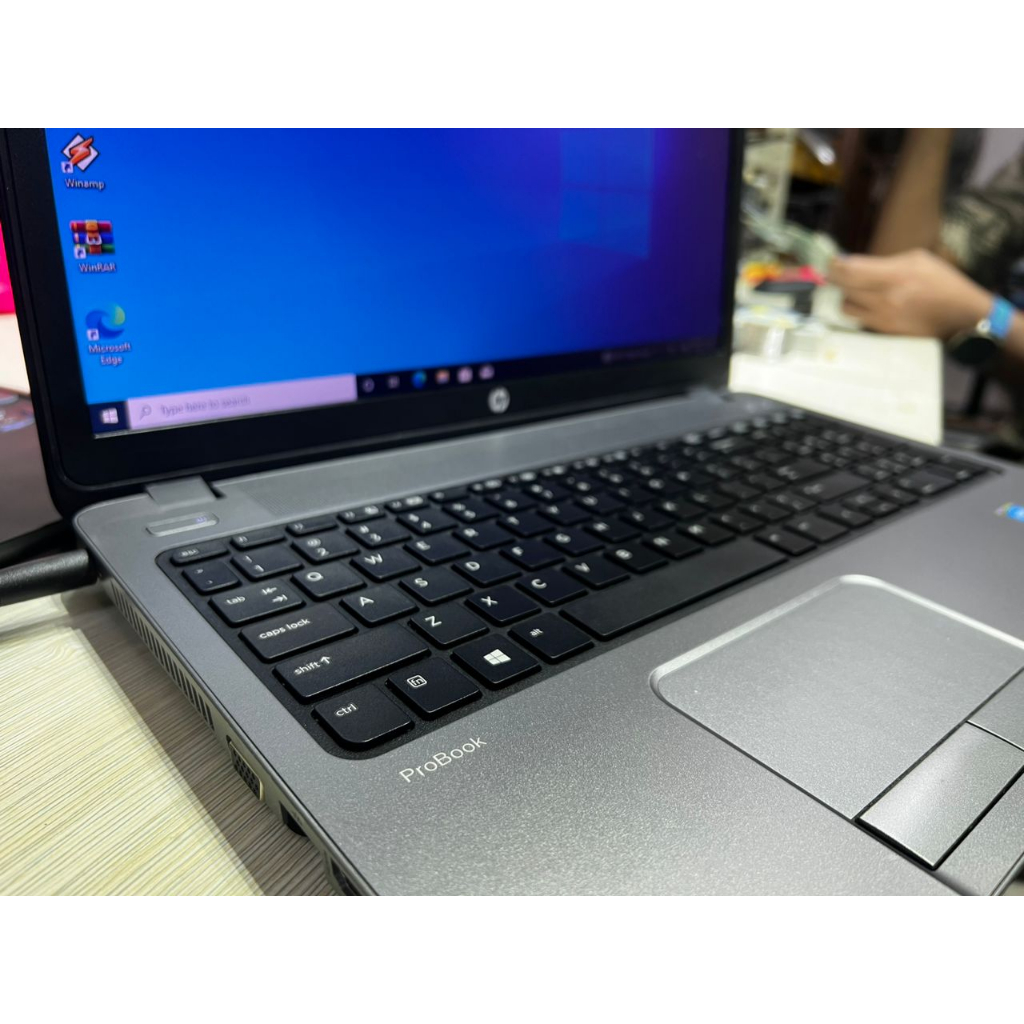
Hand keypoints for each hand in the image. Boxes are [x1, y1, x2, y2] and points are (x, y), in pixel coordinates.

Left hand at [828, 249, 990, 339]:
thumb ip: (886, 262)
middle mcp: (885, 297)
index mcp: (895, 274)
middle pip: (843, 287)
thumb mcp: (918, 260)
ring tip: (854, 292)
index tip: (831, 262)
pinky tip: (865, 305)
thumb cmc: (942, 283)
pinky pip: (858, 320)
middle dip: (835, 279)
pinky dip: (858, 311)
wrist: (961, 316)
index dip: (835, 265)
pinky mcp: (883, 332)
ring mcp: (882, 317)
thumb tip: (857, 264)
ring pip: (846, 306)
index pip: (851, 270)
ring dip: (846, 297)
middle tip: (834, 274)